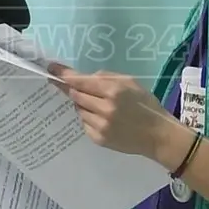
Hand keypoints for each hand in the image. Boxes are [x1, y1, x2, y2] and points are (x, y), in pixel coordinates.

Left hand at [49, 63, 180, 161]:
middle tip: (74, 87)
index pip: (81, 81)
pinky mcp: (98, 139)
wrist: (157, 135)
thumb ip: (106, 78)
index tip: (51, 69)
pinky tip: (103, 119)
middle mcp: (104, 108)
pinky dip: (89, 118)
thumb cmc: (146, 104)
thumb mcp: (130, 82)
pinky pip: (84, 123)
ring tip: (99, 106)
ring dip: (83, 105)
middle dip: (73, 90)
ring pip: (79, 109)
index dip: (64, 75)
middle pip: (75, 95)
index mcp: (113, 91)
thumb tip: (83, 78)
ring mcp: (100, 126)